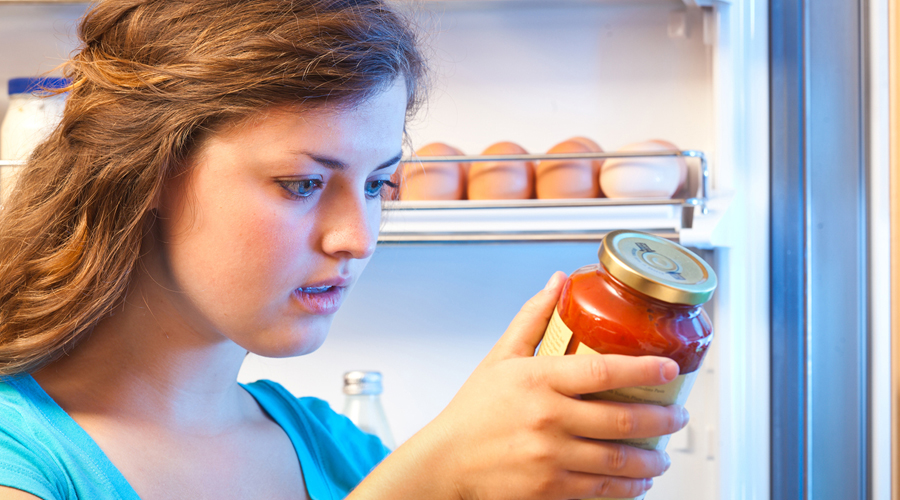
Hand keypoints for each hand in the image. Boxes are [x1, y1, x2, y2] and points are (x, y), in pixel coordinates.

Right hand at [351, 272, 687, 499]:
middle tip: (677, 416)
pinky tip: (637, 481)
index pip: (603, 371)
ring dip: (650, 460)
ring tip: (662, 455)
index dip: (644, 369)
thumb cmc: (473, 411)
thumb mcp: (500, 357)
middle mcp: (547, 418)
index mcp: (539, 380)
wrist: (446, 462)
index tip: (669, 367)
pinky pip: (600, 489)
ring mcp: (550, 456)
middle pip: (622, 419)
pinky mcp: (549, 489)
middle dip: (662, 420)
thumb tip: (557, 282)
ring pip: (617, 460)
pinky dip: (627, 488)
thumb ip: (532, 318)